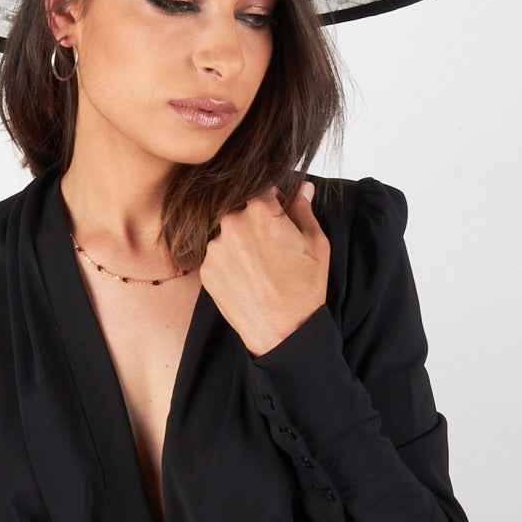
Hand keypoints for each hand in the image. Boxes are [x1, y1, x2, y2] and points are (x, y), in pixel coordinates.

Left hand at [198, 181, 330, 356]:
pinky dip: (230, 261)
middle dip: (254, 221)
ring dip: (239, 241)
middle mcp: (232, 223)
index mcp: (260, 211)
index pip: (262, 189)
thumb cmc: (304, 289)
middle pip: (241, 210)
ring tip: (259, 266)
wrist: (283, 333)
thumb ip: (303, 210)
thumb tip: (303, 188)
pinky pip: (217, 255)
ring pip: (227, 232)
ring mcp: (215, 247)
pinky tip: (247, 277)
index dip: (273, 200)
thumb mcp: (315, 245)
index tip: (279, 213)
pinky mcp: (205, 268)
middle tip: (271, 245)